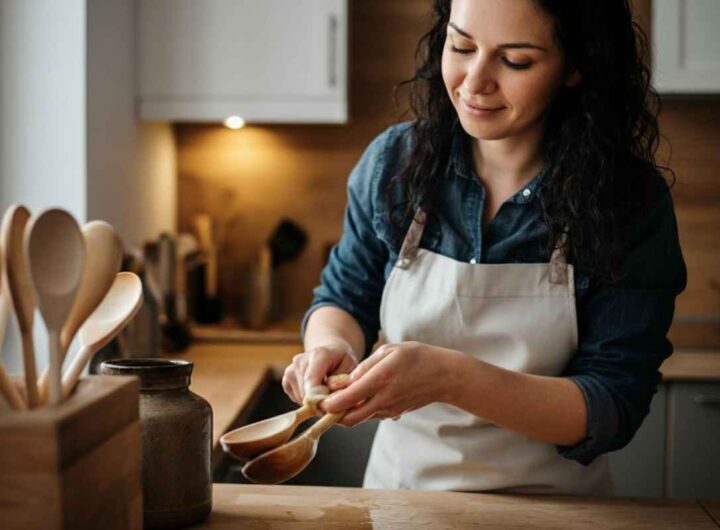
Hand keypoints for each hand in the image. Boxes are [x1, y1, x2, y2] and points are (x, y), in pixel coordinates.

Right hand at [281, 343, 358, 405]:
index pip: (312, 381)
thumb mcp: (351, 369)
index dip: (319, 398)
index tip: (329, 407)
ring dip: (313, 402)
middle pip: (306, 393)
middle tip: (332, 399)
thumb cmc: (342, 362)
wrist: (331, 353)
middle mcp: (300, 360)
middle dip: (319, 402)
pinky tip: (315, 391)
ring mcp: (290, 369)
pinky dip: (306, 400)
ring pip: (301, 398)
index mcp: (319, 354)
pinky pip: (296, 399)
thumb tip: (326, 398)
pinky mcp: (286, 380)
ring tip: (325, 392)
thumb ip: (341, 383)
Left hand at [318, 341, 457, 426]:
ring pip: (358, 419)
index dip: (328, 403)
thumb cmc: (417, 358)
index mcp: (380, 380)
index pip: (347, 399)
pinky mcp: (393, 414)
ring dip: (344, 413)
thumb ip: (366, 365)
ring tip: (335, 399)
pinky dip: (358, 411)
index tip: (316, 400)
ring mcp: (388, 409)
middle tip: (321, 404)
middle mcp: (383, 399)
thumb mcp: (390, 350)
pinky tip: (355, 398)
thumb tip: (346, 380)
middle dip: (331, 415)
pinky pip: (369, 415)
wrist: (443, 376)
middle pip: (348, 418)